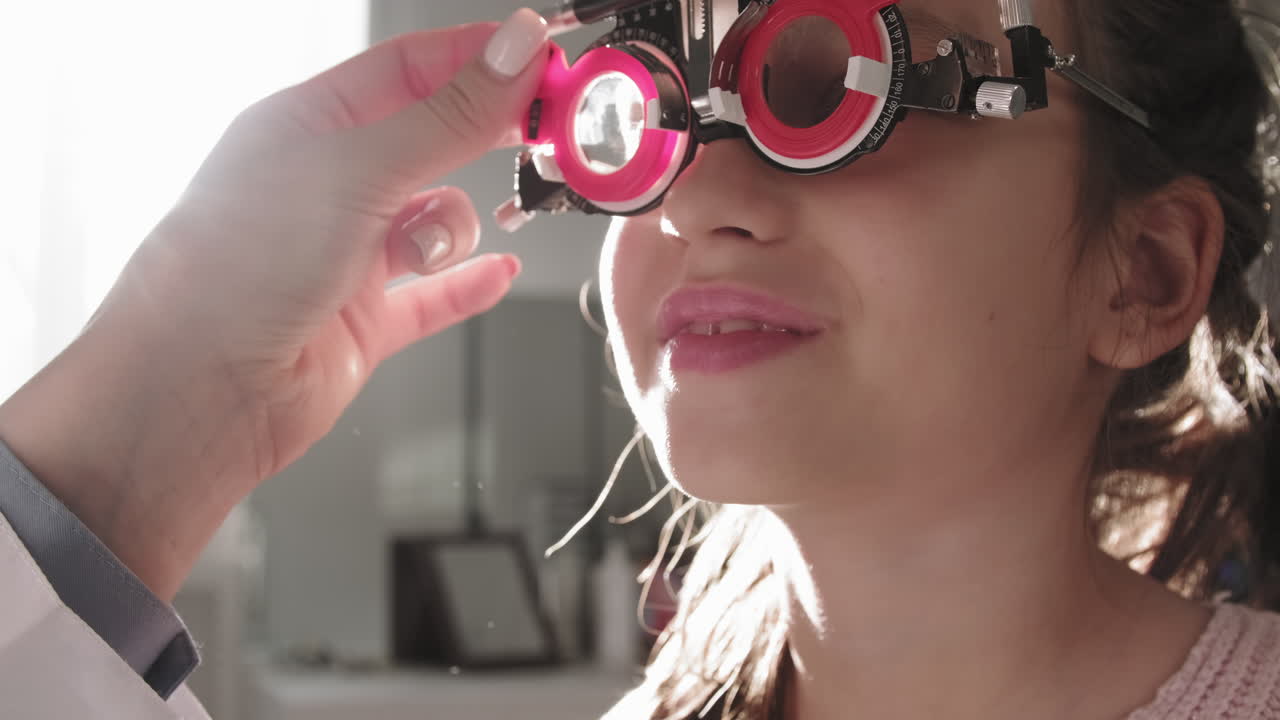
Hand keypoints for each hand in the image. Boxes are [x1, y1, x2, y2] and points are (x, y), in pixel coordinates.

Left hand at [0, 9, 549, 598]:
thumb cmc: (236, 267)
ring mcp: (346, 254)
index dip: (478, 59)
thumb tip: (514, 50)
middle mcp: (327, 185)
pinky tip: (501, 273)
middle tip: (544, 131)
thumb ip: (447, 116)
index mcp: (308, 124)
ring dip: (452, 229)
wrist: (198, 389)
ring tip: (425, 249)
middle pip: (432, 139)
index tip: (542, 56)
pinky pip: (435, 296)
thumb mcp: (356, 168)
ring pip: (438, 221)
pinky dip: (470, 285)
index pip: (411, 69)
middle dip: (486, 135)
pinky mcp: (363, 320)